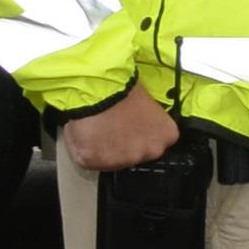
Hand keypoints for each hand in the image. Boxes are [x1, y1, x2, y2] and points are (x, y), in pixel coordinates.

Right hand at [60, 85, 178, 173]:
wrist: (98, 87)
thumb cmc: (121, 87)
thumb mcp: (148, 103)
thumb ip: (148, 122)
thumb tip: (137, 125)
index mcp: (166, 136)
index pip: (152, 144)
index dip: (137, 135)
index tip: (127, 127)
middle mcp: (150, 151)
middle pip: (133, 155)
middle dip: (121, 144)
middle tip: (109, 127)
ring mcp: (124, 159)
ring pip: (109, 161)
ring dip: (101, 149)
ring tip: (95, 127)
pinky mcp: (97, 162)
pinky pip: (87, 160)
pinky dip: (82, 149)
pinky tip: (84, 132)